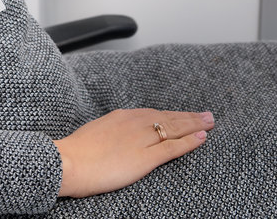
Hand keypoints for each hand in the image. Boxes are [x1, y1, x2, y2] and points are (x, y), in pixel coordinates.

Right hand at [54, 108, 213, 197]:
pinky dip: (189, 142)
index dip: (171, 114)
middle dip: (189, 117)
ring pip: (174, 128)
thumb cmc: (73, 154)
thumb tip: (114, 138)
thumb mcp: (93, 134)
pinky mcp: (145, 157)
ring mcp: (141, 139)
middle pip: (168, 117)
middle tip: (207, 115)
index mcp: (121, 117)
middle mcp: (134, 123)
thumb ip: (109, 133)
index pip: (153, 114)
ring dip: (194, 125)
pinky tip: (202, 138)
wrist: (67, 162)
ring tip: (209, 123)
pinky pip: (172, 147)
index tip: (183, 114)